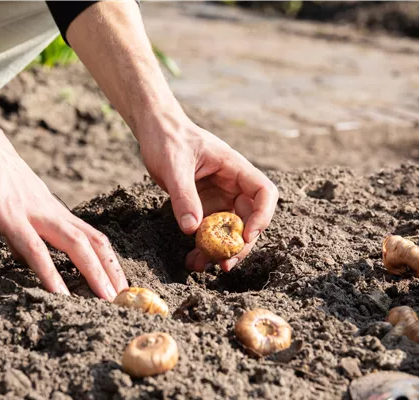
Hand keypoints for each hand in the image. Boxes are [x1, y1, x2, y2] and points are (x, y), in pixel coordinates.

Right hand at [0, 122, 127, 299]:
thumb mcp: (9, 204)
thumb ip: (19, 230)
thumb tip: (24, 253)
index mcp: (51, 209)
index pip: (90, 236)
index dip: (107, 260)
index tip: (118, 282)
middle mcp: (50, 211)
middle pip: (93, 243)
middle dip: (111, 272)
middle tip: (125, 298)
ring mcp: (32, 212)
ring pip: (75, 245)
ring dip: (94, 273)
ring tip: (108, 299)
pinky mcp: (9, 216)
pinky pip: (34, 248)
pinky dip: (50, 273)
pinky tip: (60, 293)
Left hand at [139, 112, 277, 272]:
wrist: (155, 131)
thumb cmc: (168, 138)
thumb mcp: (174, 166)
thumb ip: (184, 196)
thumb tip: (192, 229)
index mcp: (234, 168)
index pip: (263, 193)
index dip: (261, 216)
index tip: (246, 237)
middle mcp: (231, 184)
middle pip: (249, 218)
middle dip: (239, 243)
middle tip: (224, 263)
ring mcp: (219, 196)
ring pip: (229, 229)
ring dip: (220, 250)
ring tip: (201, 265)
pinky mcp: (203, 205)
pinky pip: (210, 230)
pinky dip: (204, 246)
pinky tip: (192, 259)